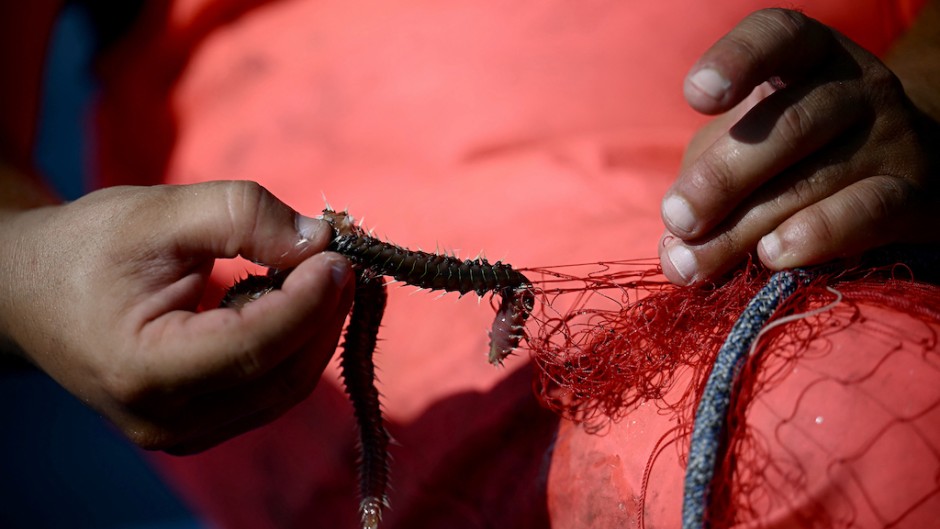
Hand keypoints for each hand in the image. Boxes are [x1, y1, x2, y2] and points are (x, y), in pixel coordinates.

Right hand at [0, 181, 354, 452]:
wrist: (32, 292)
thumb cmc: (87, 248)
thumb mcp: (158, 212)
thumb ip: (240, 215)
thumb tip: (320, 239)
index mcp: (143, 371)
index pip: (254, 346)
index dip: (308, 300)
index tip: (337, 254)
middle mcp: (166, 420)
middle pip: (281, 374)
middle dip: (324, 313)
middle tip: (342, 257)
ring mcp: (184, 432)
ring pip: (284, 387)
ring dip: (318, 329)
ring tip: (326, 273)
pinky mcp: (200, 425)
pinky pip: (269, 389)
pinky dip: (296, 344)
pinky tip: (299, 300)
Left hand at [659, 8, 939, 284]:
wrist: (900, 173)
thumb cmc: (795, 156)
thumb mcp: (743, 147)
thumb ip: (703, 184)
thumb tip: (675, 254)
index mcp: (808, 55)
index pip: (778, 36)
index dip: (737, 60)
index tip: (696, 96)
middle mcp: (857, 85)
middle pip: (787, 126)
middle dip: (720, 181)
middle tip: (677, 219)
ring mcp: (893, 137)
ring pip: (814, 178)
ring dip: (743, 228)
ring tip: (695, 262)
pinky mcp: (915, 194)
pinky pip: (864, 213)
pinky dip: (814, 236)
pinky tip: (771, 255)